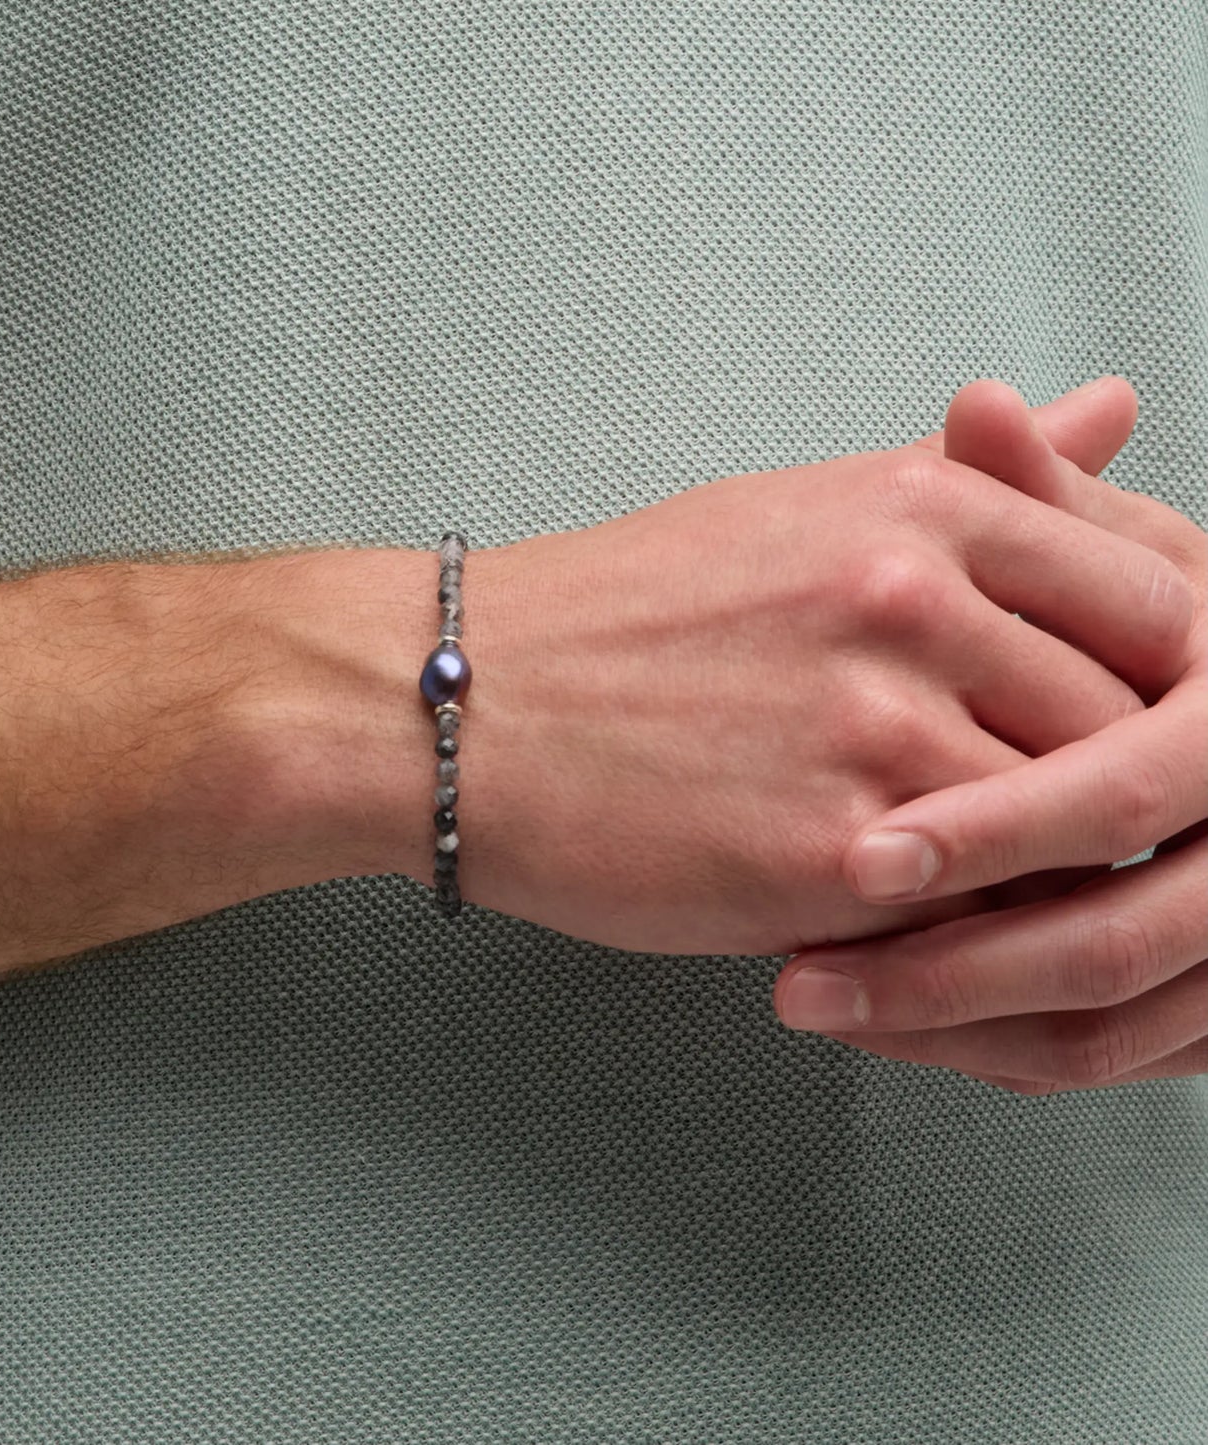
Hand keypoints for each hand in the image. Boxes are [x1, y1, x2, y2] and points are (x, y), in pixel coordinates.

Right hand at [447, 383, 1195, 958]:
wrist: (468, 703)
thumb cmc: (628, 613)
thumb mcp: (807, 506)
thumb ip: (981, 477)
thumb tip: (1113, 410)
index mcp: (923, 506)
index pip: (1160, 595)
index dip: (1173, 685)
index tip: (1131, 730)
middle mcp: (912, 602)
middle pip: (1134, 720)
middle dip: (1120, 785)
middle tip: (1064, 822)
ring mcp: (870, 728)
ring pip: (1066, 824)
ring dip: (1048, 862)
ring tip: (982, 873)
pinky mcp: (821, 851)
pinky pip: (973, 909)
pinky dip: (971, 923)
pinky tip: (910, 912)